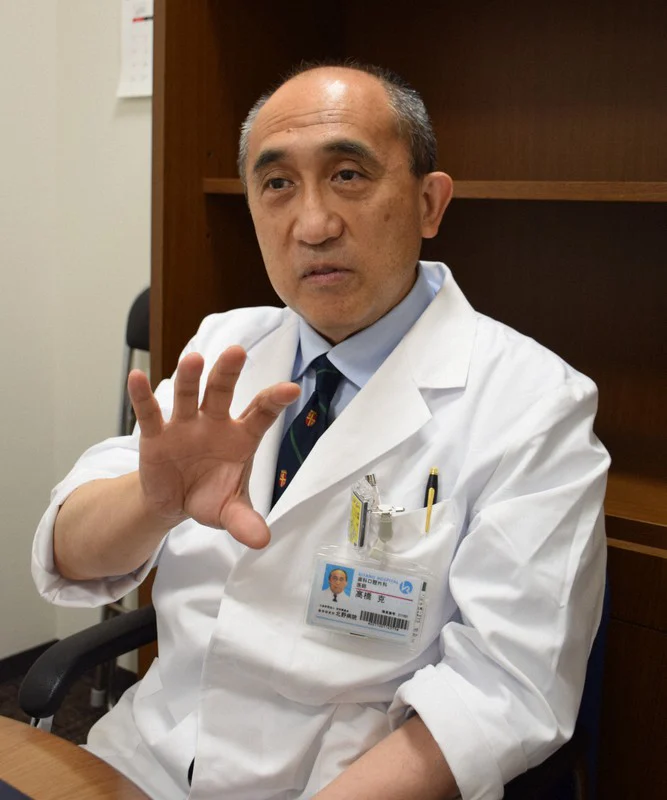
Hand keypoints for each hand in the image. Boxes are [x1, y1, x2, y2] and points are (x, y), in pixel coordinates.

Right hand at [127, 346, 299, 548]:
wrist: (175, 501)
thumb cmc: (210, 496)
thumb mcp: (229, 511)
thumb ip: (244, 521)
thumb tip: (261, 541)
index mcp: (241, 436)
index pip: (260, 413)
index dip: (274, 401)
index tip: (291, 389)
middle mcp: (214, 423)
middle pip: (222, 393)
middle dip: (228, 373)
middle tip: (236, 351)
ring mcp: (184, 425)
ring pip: (188, 396)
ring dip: (190, 378)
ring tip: (193, 358)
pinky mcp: (156, 435)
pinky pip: (150, 413)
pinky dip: (142, 396)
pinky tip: (136, 376)